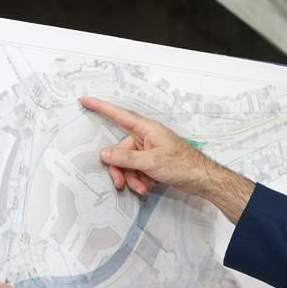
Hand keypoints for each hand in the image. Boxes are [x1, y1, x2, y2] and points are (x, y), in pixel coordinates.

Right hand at [79, 96, 209, 196]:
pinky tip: (151, 185)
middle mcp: (146, 136)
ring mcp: (150, 149)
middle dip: (121, 169)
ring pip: (129, 163)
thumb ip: (125, 158)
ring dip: (133, 178)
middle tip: (121, 183)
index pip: (119, 115)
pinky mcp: (154, 161)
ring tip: (143, 187)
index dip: (100, 107)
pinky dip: (141, 179)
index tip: (85, 100)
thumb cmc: (182, 165)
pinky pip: (138, 169)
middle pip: (120, 151)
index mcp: (146, 129)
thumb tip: (105, 154)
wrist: (201, 178)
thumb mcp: (150, 162)